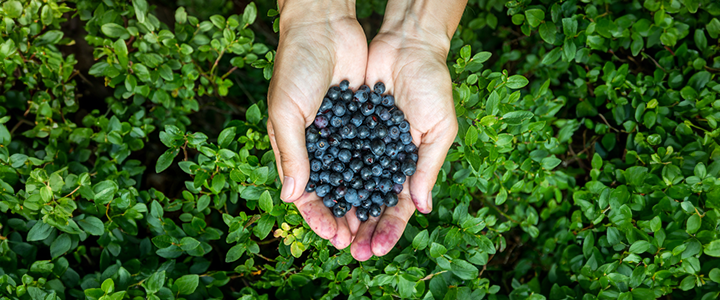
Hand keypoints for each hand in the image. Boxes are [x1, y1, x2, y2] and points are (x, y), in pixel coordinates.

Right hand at [267, 0, 366, 239]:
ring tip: (377, 227)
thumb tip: (290, 197)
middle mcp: (321, 147)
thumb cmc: (296, 68)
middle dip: (345, 218)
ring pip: (357, 178)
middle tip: (359, 244)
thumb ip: (291, 153)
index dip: (319, 217)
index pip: (306, 193)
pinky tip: (393, 194)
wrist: (325, 27)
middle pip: (335, 193)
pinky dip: (382, 175)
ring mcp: (345, 135)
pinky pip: (375, 154)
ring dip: (365, 203)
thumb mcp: (286, 111)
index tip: (334, 236)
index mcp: (296, 148)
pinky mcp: (367, 121)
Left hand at [348, 6, 459, 260]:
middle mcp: (383, 160)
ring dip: (341, 212)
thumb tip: (421, 208)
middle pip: (370, 203)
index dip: (388, 229)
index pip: (398, 206)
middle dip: (362, 228)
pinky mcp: (343, 127)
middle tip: (350, 251)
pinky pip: (333, 158)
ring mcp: (362, 145)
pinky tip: (317, 198)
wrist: (405, 44)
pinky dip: (326, 179)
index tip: (377, 249)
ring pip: (349, 186)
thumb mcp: (438, 127)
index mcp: (410, 164)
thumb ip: (427, 166)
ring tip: (332, 234)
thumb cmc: (431, 85)